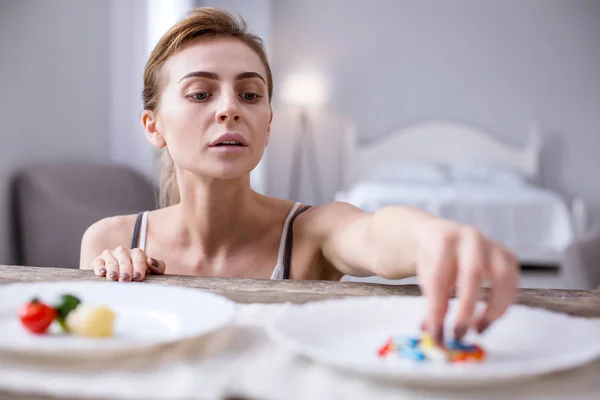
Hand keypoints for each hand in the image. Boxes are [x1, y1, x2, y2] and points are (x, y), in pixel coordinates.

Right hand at [90, 246, 165, 281]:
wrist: (123, 281)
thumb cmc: (140, 277)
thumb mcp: (153, 273)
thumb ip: (158, 267)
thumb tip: (150, 261)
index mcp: (137, 253)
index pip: (138, 257)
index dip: (139, 267)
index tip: (138, 277)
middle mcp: (123, 252)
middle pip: (124, 258)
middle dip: (125, 269)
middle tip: (126, 279)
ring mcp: (110, 255)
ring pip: (111, 260)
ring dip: (113, 269)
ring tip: (114, 278)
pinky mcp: (99, 261)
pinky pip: (98, 262)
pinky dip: (99, 267)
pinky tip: (102, 273)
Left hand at [416, 220, 517, 344]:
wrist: (443, 236)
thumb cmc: (434, 259)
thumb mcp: (425, 276)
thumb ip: (431, 302)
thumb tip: (433, 333)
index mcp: (443, 239)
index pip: (439, 277)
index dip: (437, 308)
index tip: (436, 333)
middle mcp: (470, 238)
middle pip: (473, 273)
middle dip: (467, 308)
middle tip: (459, 335)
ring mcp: (492, 245)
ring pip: (502, 278)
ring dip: (493, 309)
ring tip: (478, 329)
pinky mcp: (508, 255)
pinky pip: (513, 282)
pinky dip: (505, 304)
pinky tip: (490, 317)